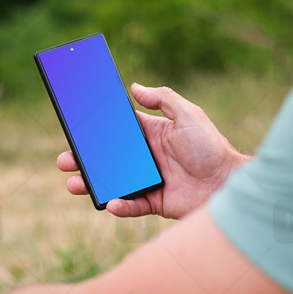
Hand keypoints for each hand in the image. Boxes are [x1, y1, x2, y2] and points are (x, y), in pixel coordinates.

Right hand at [57, 83, 248, 220]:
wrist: (229, 183)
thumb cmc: (211, 147)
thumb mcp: (188, 114)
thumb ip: (162, 99)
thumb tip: (133, 87)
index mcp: (153, 134)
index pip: (118, 131)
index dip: (96, 131)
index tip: (75, 129)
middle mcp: (148, 158)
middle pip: (108, 159)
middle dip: (84, 160)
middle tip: (64, 160)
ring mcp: (150, 182)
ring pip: (113, 184)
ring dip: (92, 185)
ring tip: (73, 184)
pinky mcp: (156, 204)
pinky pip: (132, 206)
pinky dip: (120, 206)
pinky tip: (110, 203)